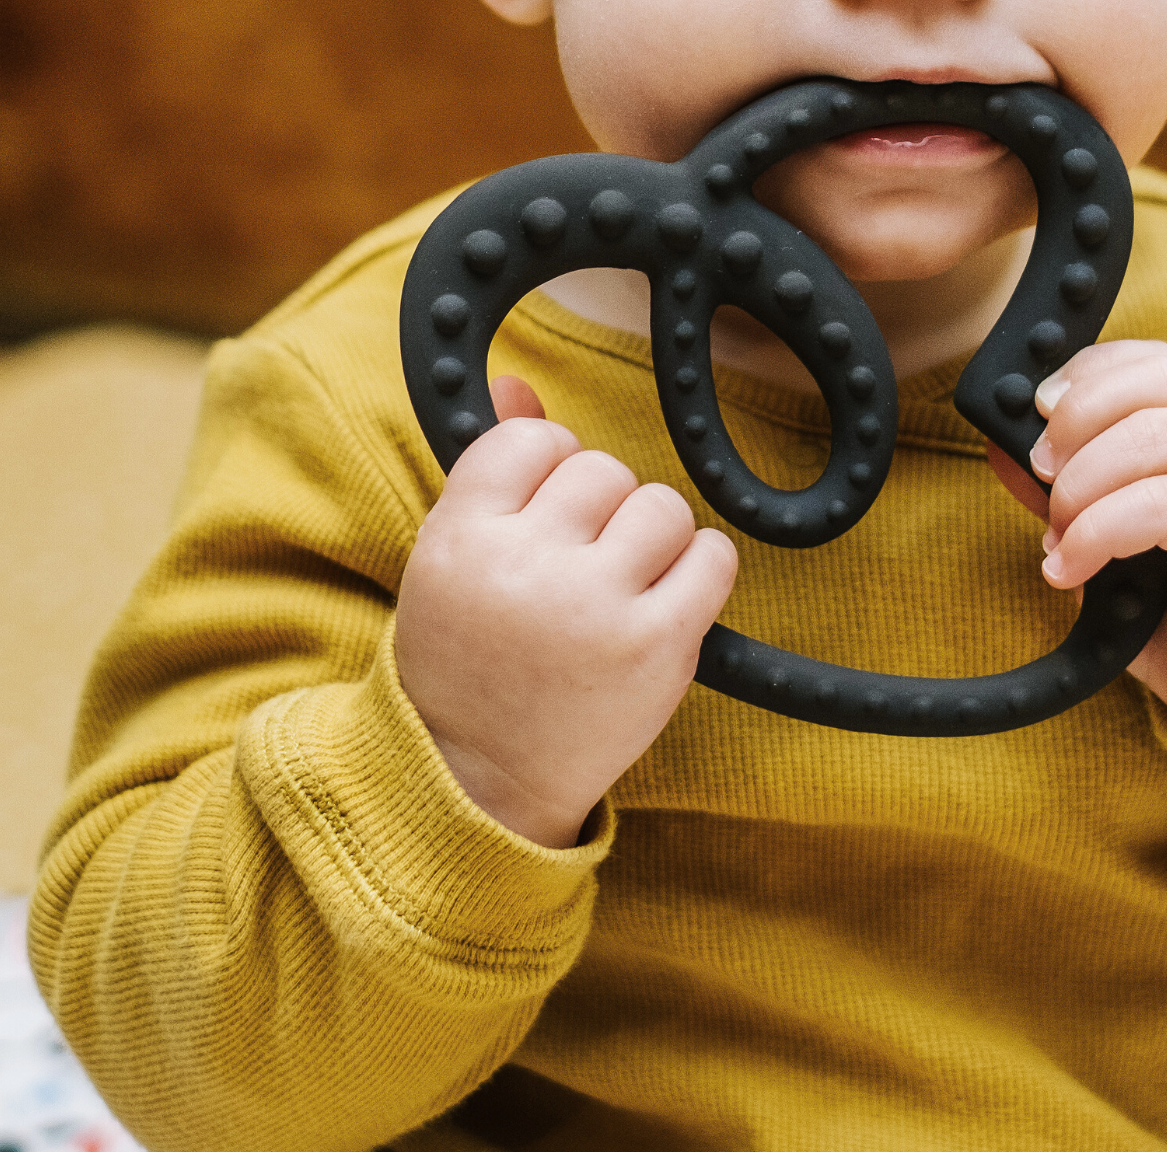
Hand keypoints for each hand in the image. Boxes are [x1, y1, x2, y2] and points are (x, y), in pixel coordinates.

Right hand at [395, 375, 738, 846]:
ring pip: (661, 505)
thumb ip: (491, 471)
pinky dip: (701, 569)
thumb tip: (518, 382)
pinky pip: (713, 557)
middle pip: (602, 470)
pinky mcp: (657, 647)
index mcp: (462, 537)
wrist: (480, 784)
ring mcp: (595, 606)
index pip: (533, 440)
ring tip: (620, 585)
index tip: (544, 519)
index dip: (549, 472)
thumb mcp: (453, 560)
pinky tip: (667, 600)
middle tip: (579, 567)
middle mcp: (526, 564)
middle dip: (600, 510)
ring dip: (653, 537)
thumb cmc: (470, 659)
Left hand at [988, 340, 1166, 760]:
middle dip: (1078, 418)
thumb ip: (1070, 494)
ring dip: (1084, 481)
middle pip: (1155, 383)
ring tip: (1057, 533)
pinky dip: (1100, 530)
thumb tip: (1004, 450)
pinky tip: (1071, 567)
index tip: (1038, 409)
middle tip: (1041, 472)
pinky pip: (1165, 503)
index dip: (1087, 373)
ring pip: (1158, 435)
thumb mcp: (1115, 543)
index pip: (1151, 361)